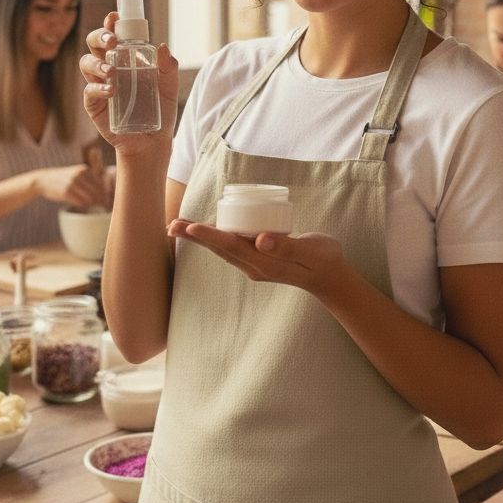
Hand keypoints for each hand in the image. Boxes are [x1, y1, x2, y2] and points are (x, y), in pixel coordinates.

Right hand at [34, 164, 108, 207]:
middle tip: (102, 207)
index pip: (102, 184)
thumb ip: (91, 179)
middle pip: (97, 192)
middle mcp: (79, 175)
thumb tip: (107, 192)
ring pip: (90, 198)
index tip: (106, 201)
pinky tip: (80, 204)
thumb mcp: (78, 173)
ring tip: (91, 205)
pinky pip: (81, 203)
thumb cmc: (64, 179)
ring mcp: (72, 183)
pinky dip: (82, 205)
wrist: (44, 180)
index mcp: (84, 169)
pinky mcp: (66, 192)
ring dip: (92, 204)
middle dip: (101, 201)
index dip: (106, 194)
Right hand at [79, 12, 178, 155]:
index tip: (115, 16)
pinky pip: (89, 91)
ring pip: (86, 63)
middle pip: (94, 43)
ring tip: (112, 72)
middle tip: (112, 41)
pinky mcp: (94, 104)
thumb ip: (168, 68)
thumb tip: (163, 46)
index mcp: (126, 58)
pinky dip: (98, 88)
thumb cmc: (160, 110)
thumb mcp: (169, 88)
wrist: (152, 141)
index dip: (111, 23)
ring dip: (97, 63)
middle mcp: (109, 67)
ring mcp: (99, 84)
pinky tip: (111, 90)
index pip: (115, 35)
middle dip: (99, 36)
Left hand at [167, 219, 351, 297]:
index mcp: (265, 263)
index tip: (191, 227)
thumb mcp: (310, 250)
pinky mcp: (257, 260)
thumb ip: (287, 245)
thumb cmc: (322, 258)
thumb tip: (260, 239)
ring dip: (201, 238)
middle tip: (172, 225)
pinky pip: (231, 249)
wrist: (330, 277)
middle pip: (220, 249)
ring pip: (222, 249)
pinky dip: (214, 239)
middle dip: (195, 237)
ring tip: (179, 226)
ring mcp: (255, 265)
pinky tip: (206, 231)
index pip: (231, 247)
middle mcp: (254, 266)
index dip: (210, 236)